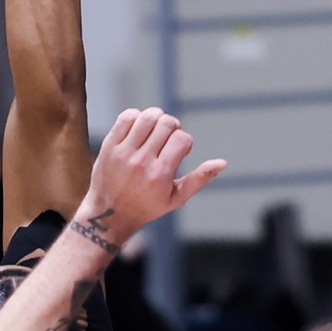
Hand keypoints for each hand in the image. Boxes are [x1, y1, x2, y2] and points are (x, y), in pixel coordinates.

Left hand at [71, 110, 226, 253]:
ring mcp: (123, 152)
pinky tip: (139, 128)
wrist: (108, 214)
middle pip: (166, 123)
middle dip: (172, 127)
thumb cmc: (146, 207)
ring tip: (154, 130)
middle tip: (167, 138)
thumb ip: (199, 179)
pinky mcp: (109, 145)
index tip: (178, 150)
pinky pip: (127, 117)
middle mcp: (142, 162)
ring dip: (156, 118)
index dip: (185, 141)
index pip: (182, 139)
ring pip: (147, 116)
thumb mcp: (176, 198)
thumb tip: (222, 163)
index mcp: (160, 174)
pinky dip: (137, 117)